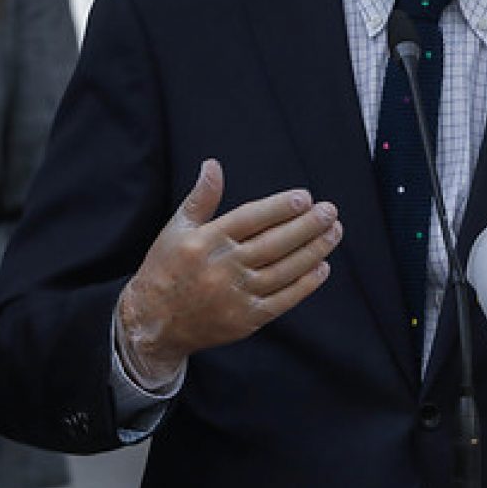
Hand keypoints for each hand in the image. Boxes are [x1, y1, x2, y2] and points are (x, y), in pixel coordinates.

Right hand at [117, 159, 341, 383]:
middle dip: (306, 226)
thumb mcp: (176, 228)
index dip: (280, 207)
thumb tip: (213, 164)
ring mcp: (236, 296)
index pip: (251, 219)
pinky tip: (322, 267)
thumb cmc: (165, 268)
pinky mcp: (246, 320)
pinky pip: (282, 300)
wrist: (153, 323)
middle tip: (330, 211)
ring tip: (333, 233)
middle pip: (274, 243)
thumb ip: (201, 197)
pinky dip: (304, 285)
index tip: (305, 196)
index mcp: (206, 241)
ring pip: (283, 270)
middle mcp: (223, 267)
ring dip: (313, 251)